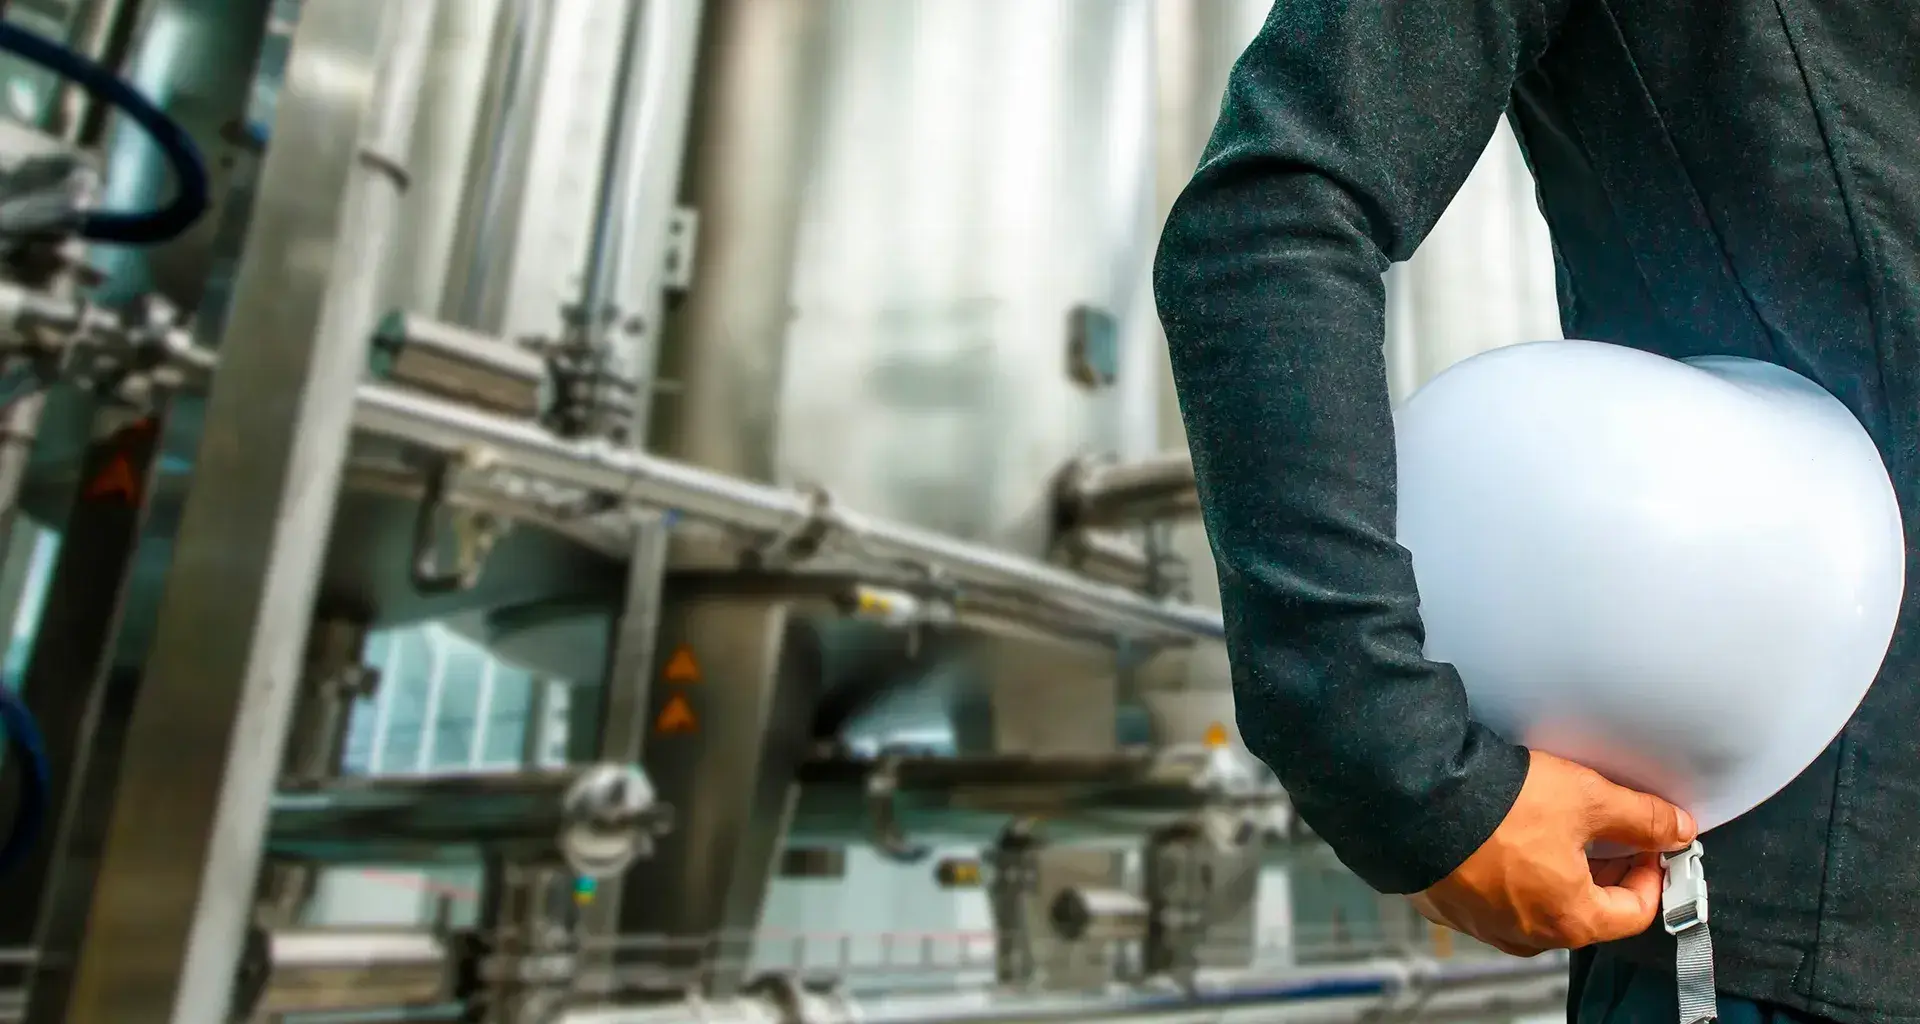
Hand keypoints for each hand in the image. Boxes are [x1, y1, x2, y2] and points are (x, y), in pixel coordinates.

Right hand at [1408, 749, 1696, 956]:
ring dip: (1552, 872)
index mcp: (1571, 920)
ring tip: (1546, 825)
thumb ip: (1641, 818)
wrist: (1417, 799)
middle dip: (1601, 870)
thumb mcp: (1588, 799)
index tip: (1649, 845)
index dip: (1653, 873)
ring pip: (1537, 905)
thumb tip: (1675, 828)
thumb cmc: (1498, 808)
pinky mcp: (1449, 905)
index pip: (1636, 912)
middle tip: (1601, 829)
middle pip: (1586, 911)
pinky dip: (1505, 872)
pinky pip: (1492, 895)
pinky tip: (1500, 835)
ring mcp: (1484, 924)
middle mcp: (1527, 934)